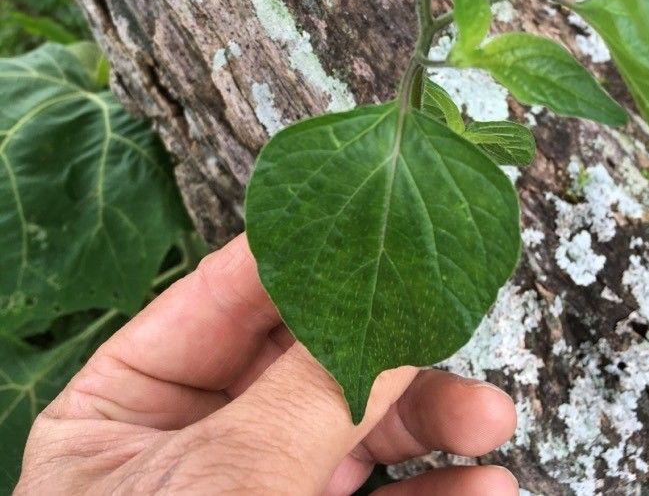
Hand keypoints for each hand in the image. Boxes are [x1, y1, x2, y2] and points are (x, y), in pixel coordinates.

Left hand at [17, 235, 517, 494]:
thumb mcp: (221, 488)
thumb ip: (306, 397)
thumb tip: (384, 307)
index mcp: (124, 409)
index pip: (222, 298)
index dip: (296, 251)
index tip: (368, 216)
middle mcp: (193, 446)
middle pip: (302, 363)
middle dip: (382, 346)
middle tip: (448, 326)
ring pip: (351, 435)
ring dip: (426, 423)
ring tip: (488, 420)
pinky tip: (483, 492)